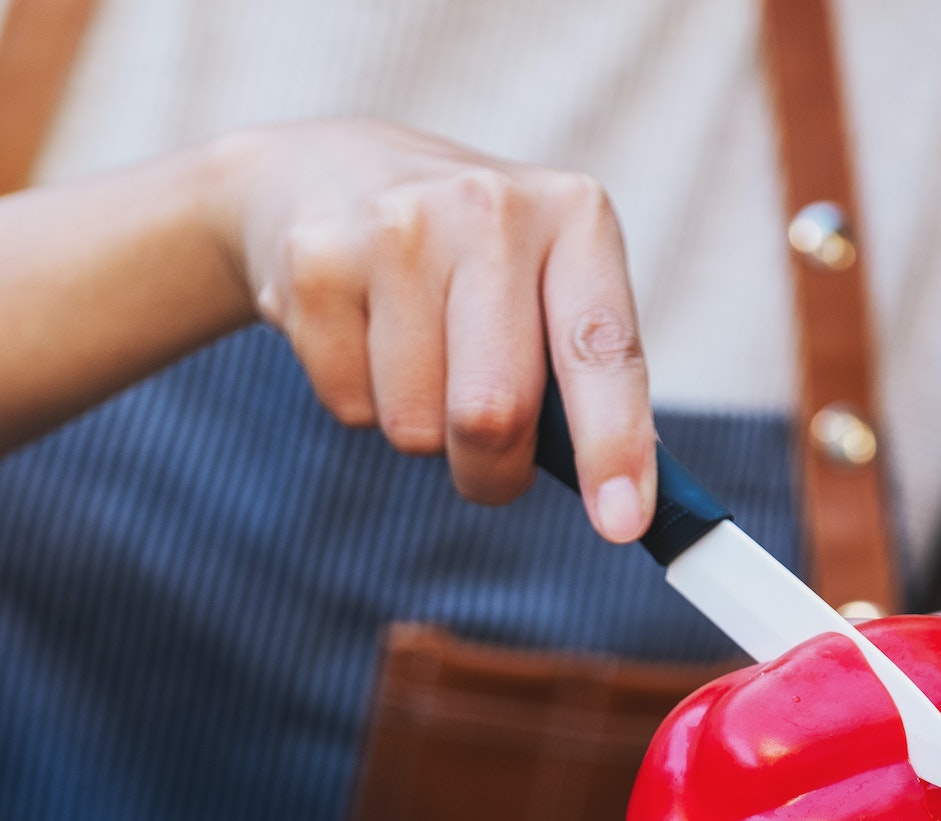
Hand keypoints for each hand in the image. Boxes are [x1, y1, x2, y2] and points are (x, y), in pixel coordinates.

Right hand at [205, 120, 654, 540]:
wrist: (322, 176)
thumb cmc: (467, 264)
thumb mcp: (545, 285)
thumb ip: (587, 379)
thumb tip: (624, 507)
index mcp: (574, 216)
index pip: (602, 350)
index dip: (614, 445)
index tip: (621, 523)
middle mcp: (490, 207)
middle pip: (494, 412)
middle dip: (492, 469)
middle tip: (486, 454)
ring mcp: (395, 227)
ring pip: (418, 427)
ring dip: (422, 429)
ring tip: (414, 352)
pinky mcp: (315, 261)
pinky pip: (352, 409)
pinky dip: (361, 402)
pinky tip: (361, 332)